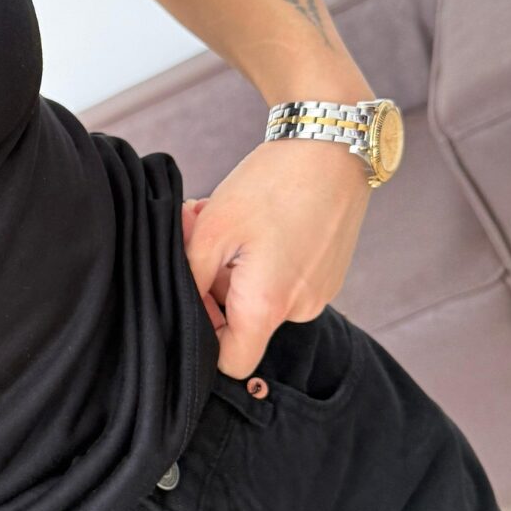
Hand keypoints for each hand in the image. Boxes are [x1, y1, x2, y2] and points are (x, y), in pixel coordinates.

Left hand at [180, 138, 371, 378]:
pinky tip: (253, 222)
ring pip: (261, 296)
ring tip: (224, 221)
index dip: (204, 342)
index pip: (232, 363)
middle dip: (214, 286)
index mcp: (268, 305)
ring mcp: (319, 292)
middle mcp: (300, 309)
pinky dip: (261, 259)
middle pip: (243, 324)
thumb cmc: (271, 184)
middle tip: (199, 238)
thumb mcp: (212, 229)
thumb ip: (190, 279)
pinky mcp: (328, 273)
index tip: (193, 300)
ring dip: (234, 267)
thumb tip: (179, 305)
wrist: (332, 146)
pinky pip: (284, 280)